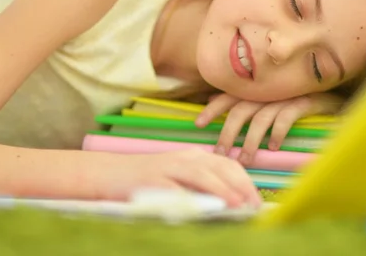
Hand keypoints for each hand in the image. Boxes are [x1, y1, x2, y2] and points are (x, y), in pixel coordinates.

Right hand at [95, 148, 261, 207]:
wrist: (109, 173)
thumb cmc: (148, 179)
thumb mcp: (179, 177)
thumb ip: (201, 185)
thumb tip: (231, 203)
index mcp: (194, 156)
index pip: (228, 165)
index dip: (245, 182)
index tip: (256, 200)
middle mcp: (185, 158)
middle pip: (220, 168)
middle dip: (241, 186)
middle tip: (253, 205)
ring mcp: (168, 167)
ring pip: (202, 174)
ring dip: (222, 189)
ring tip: (237, 204)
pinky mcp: (152, 180)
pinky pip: (175, 188)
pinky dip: (191, 197)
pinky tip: (202, 208)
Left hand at [194, 92, 343, 164]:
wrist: (332, 94)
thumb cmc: (295, 97)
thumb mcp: (269, 97)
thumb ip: (244, 99)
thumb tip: (212, 101)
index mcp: (257, 88)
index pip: (229, 96)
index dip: (213, 109)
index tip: (198, 124)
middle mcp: (268, 90)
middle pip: (241, 110)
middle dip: (228, 132)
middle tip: (220, 153)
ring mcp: (286, 95)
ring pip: (261, 117)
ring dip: (251, 139)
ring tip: (245, 159)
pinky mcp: (304, 101)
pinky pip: (287, 116)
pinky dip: (278, 132)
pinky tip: (273, 147)